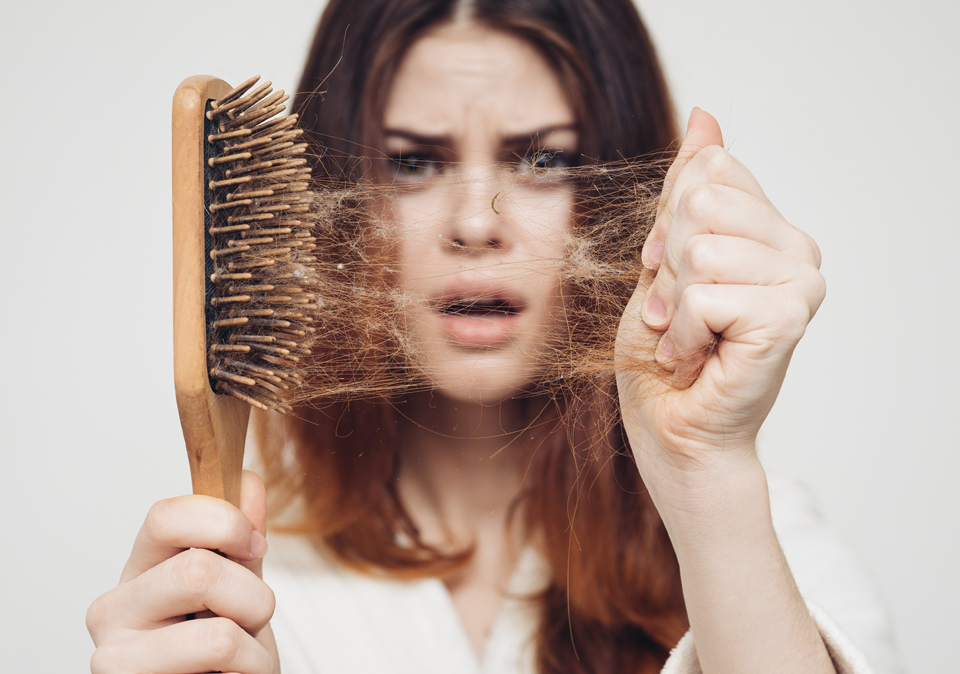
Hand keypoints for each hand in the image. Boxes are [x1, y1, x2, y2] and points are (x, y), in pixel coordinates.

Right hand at [86, 471, 278, 673]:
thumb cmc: (223, 655)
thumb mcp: (241, 589)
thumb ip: (243, 539)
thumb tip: (249, 482)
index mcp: (141, 570)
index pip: (164, 515)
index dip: (224, 522)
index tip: (254, 546)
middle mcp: (114, 608)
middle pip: (197, 570)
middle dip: (253, 598)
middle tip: (249, 621)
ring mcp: (114, 656)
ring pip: (217, 631)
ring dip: (254, 645)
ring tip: (238, 657)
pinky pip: (220, 661)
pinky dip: (251, 668)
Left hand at [615, 109, 824, 496]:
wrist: (670, 429)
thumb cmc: (664, 352)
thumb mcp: (663, 256)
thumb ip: (687, 189)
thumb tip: (705, 116)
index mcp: (770, 228)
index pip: (709, 171)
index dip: (667, 224)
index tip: (668, 273)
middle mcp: (797, 248)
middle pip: (701, 202)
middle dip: (666, 263)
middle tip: (674, 312)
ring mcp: (800, 282)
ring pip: (700, 249)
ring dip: (670, 304)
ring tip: (684, 336)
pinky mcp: (789, 317)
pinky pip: (704, 294)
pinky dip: (679, 333)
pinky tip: (693, 359)